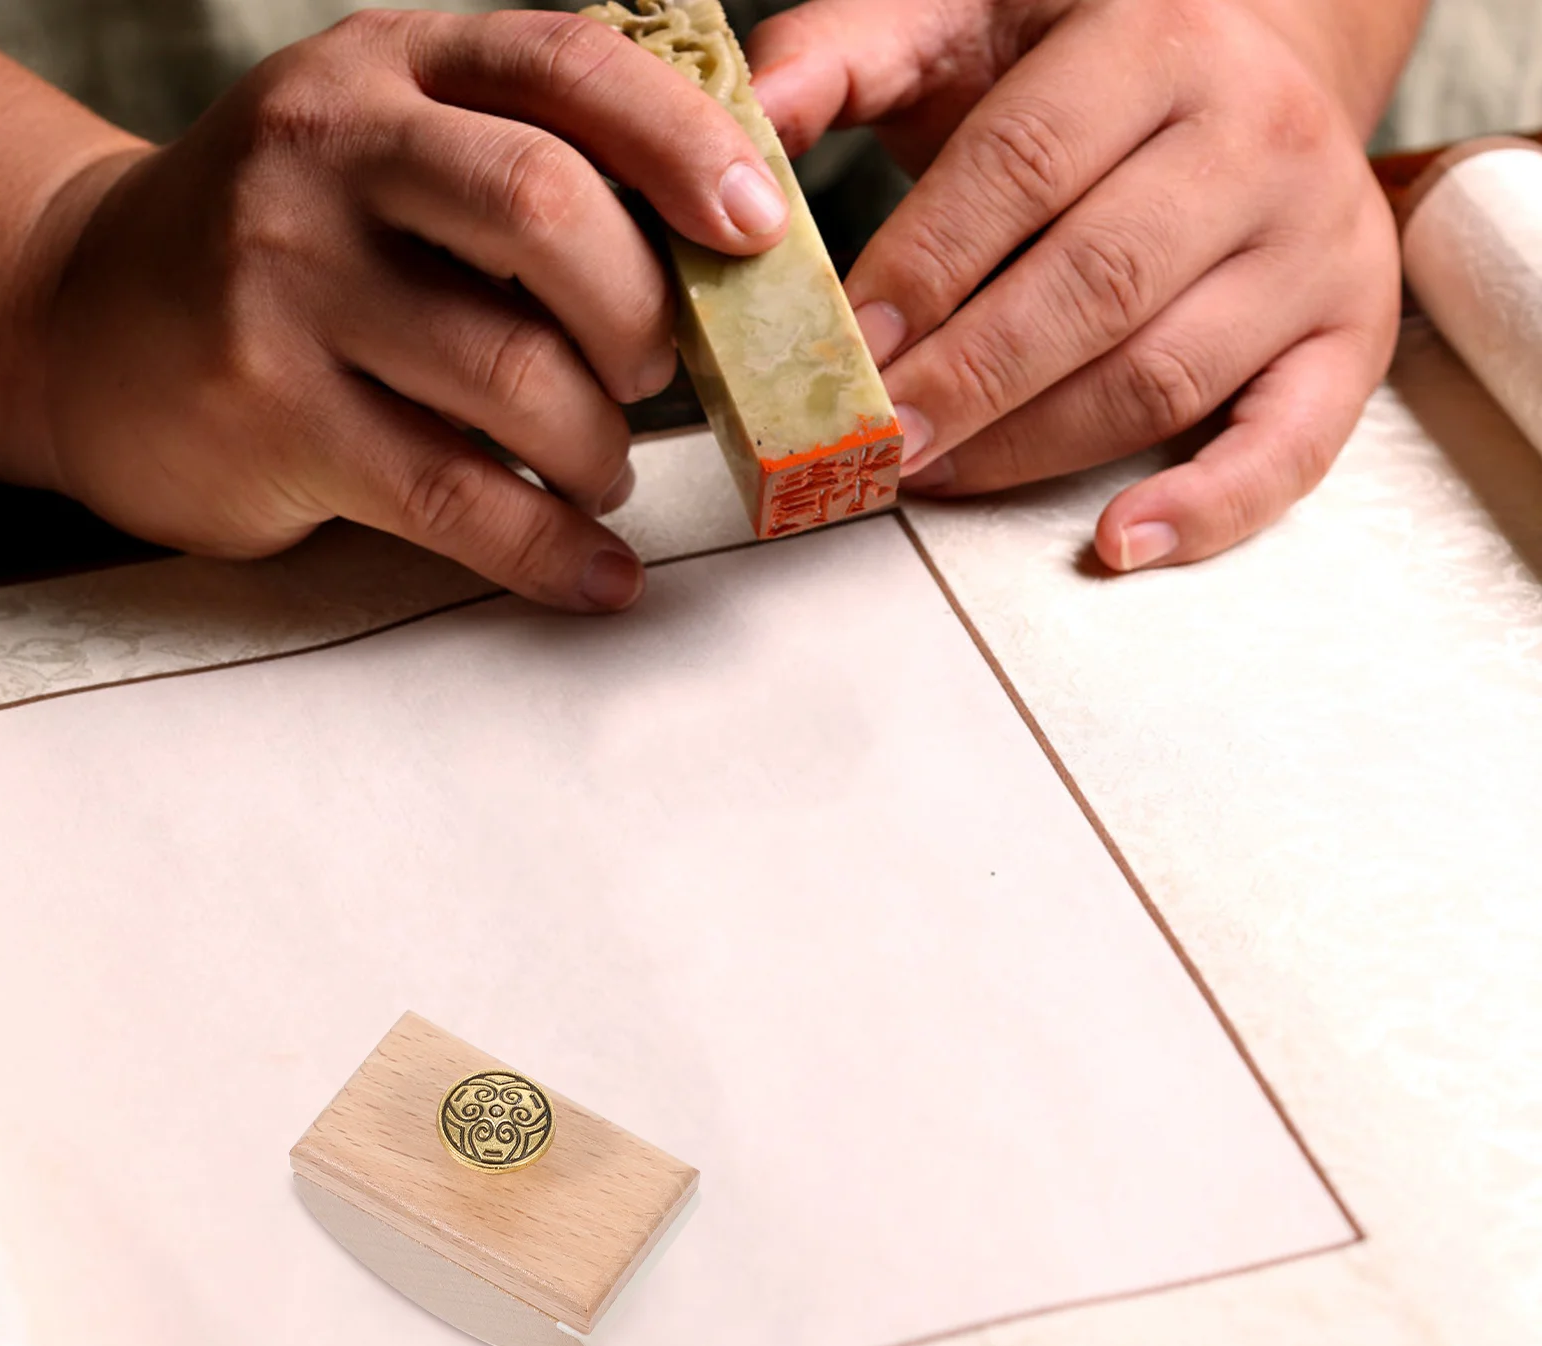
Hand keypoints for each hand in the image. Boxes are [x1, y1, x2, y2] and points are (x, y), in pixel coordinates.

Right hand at [36, 9, 789, 608]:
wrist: (89, 323)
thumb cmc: (290, 251)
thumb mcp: (389, 158)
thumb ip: (523, 172)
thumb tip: (710, 263)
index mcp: (392, 68)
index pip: (568, 69)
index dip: (686, 147)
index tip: (761, 229)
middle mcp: (330, 150)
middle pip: (550, 214)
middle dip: (645, 323)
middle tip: (654, 379)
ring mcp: (286, 277)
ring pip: (517, 376)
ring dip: (599, 451)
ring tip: (599, 469)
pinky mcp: (269, 408)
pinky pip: (457, 495)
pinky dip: (553, 552)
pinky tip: (597, 575)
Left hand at [749, 0, 1409, 570]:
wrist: (1265, 52)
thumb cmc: (1092, 55)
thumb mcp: (973, 19)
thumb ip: (853, 50)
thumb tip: (750, 120)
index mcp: (1156, 42)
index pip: (1019, 173)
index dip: (923, 274)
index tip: (846, 355)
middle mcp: (1255, 138)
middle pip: (1093, 287)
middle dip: (967, 382)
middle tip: (876, 445)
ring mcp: (1315, 243)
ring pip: (1162, 375)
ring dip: (1036, 447)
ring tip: (939, 477)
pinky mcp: (1348, 330)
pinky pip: (1295, 441)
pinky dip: (1211, 507)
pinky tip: (1120, 541)